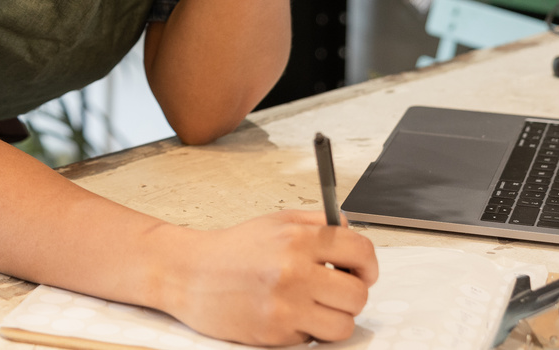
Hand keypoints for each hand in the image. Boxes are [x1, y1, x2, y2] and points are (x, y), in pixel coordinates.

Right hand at [159, 210, 377, 345]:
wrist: (190, 274)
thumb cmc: (233, 249)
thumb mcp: (276, 222)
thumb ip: (317, 223)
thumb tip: (351, 231)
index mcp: (298, 238)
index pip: (360, 251)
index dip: (368, 265)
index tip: (363, 271)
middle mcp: (294, 270)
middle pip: (358, 294)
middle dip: (352, 295)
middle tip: (335, 292)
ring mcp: (286, 304)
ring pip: (344, 324)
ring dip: (334, 318)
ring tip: (314, 307)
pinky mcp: (276, 332)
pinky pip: (315, 339)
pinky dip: (309, 331)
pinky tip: (290, 315)